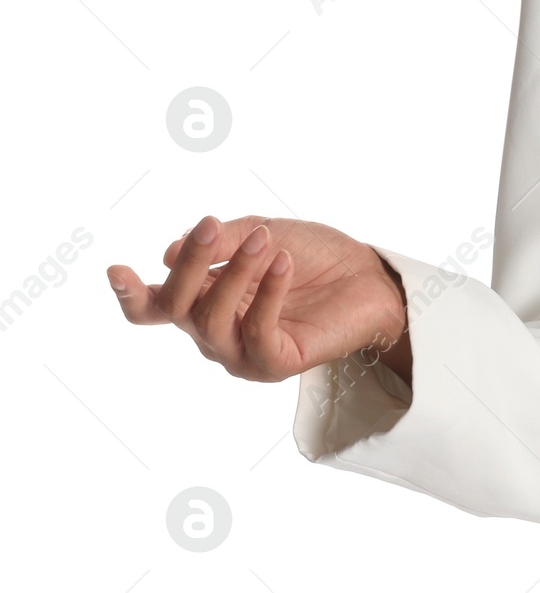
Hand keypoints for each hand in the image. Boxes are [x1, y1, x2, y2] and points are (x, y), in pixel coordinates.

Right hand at [106, 215, 408, 384]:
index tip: (117, 269)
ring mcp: (241, 353)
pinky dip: (267, 293)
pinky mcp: (274, 364)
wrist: (370, 277)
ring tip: (264, 240)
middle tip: (209, 228)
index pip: (156, 307)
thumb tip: (168, 253)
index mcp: (205, 301)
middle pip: (179, 307)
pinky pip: (256, 331)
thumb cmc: (314, 255)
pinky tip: (283, 262)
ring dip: (234, 274)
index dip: (131, 294)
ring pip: (212, 320)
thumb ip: (220, 242)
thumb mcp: (262, 232)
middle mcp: (215, 332)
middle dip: (190, 266)